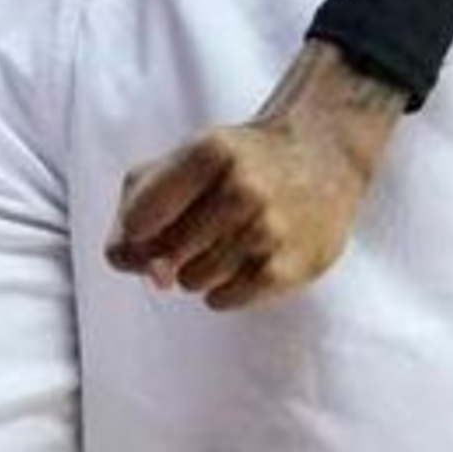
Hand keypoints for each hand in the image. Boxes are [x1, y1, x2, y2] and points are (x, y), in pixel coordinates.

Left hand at [106, 47, 401, 311]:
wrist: (321, 157)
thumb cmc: (238, 162)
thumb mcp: (184, 160)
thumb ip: (139, 205)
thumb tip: (131, 265)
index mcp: (209, 152)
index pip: (138, 219)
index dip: (136, 232)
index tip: (152, 225)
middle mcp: (242, 188)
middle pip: (164, 256)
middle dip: (169, 252)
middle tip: (199, 230)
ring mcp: (270, 228)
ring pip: (192, 281)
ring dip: (197, 271)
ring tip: (223, 243)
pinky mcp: (292, 266)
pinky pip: (227, 299)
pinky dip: (223, 290)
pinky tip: (240, 263)